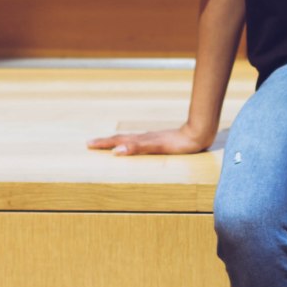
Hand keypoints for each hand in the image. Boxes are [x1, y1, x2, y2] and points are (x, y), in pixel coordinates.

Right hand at [87, 123, 212, 155]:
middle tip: (91, 143)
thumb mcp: (157, 147)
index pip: (118, 141)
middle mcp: (145, 138)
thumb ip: (137, 148)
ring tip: (109, 144)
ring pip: (131, 140)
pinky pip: (141, 142)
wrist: (198, 134)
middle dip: (106, 142)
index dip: (103, 143)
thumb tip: (116, 152)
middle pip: (121, 139)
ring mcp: (153, 139)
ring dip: (117, 142)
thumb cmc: (179, 144)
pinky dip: (132, 144)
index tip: (88, 143)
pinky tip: (136, 146)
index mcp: (142, 140)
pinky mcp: (162, 141)